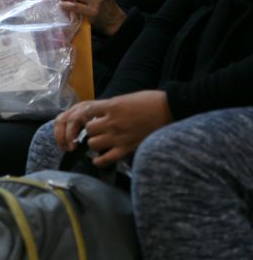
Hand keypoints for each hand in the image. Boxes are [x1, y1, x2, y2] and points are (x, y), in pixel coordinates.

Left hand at [56, 91, 172, 165]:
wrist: (171, 110)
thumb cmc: (152, 101)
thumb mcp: (127, 98)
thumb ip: (112, 106)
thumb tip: (101, 113)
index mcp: (112, 106)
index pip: (87, 111)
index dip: (88, 115)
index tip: (93, 118)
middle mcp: (112, 121)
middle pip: (88, 129)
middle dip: (91, 130)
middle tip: (98, 131)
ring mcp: (118, 136)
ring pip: (93, 144)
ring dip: (95, 143)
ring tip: (100, 143)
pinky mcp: (126, 148)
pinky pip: (105, 159)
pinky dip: (99, 161)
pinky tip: (98, 160)